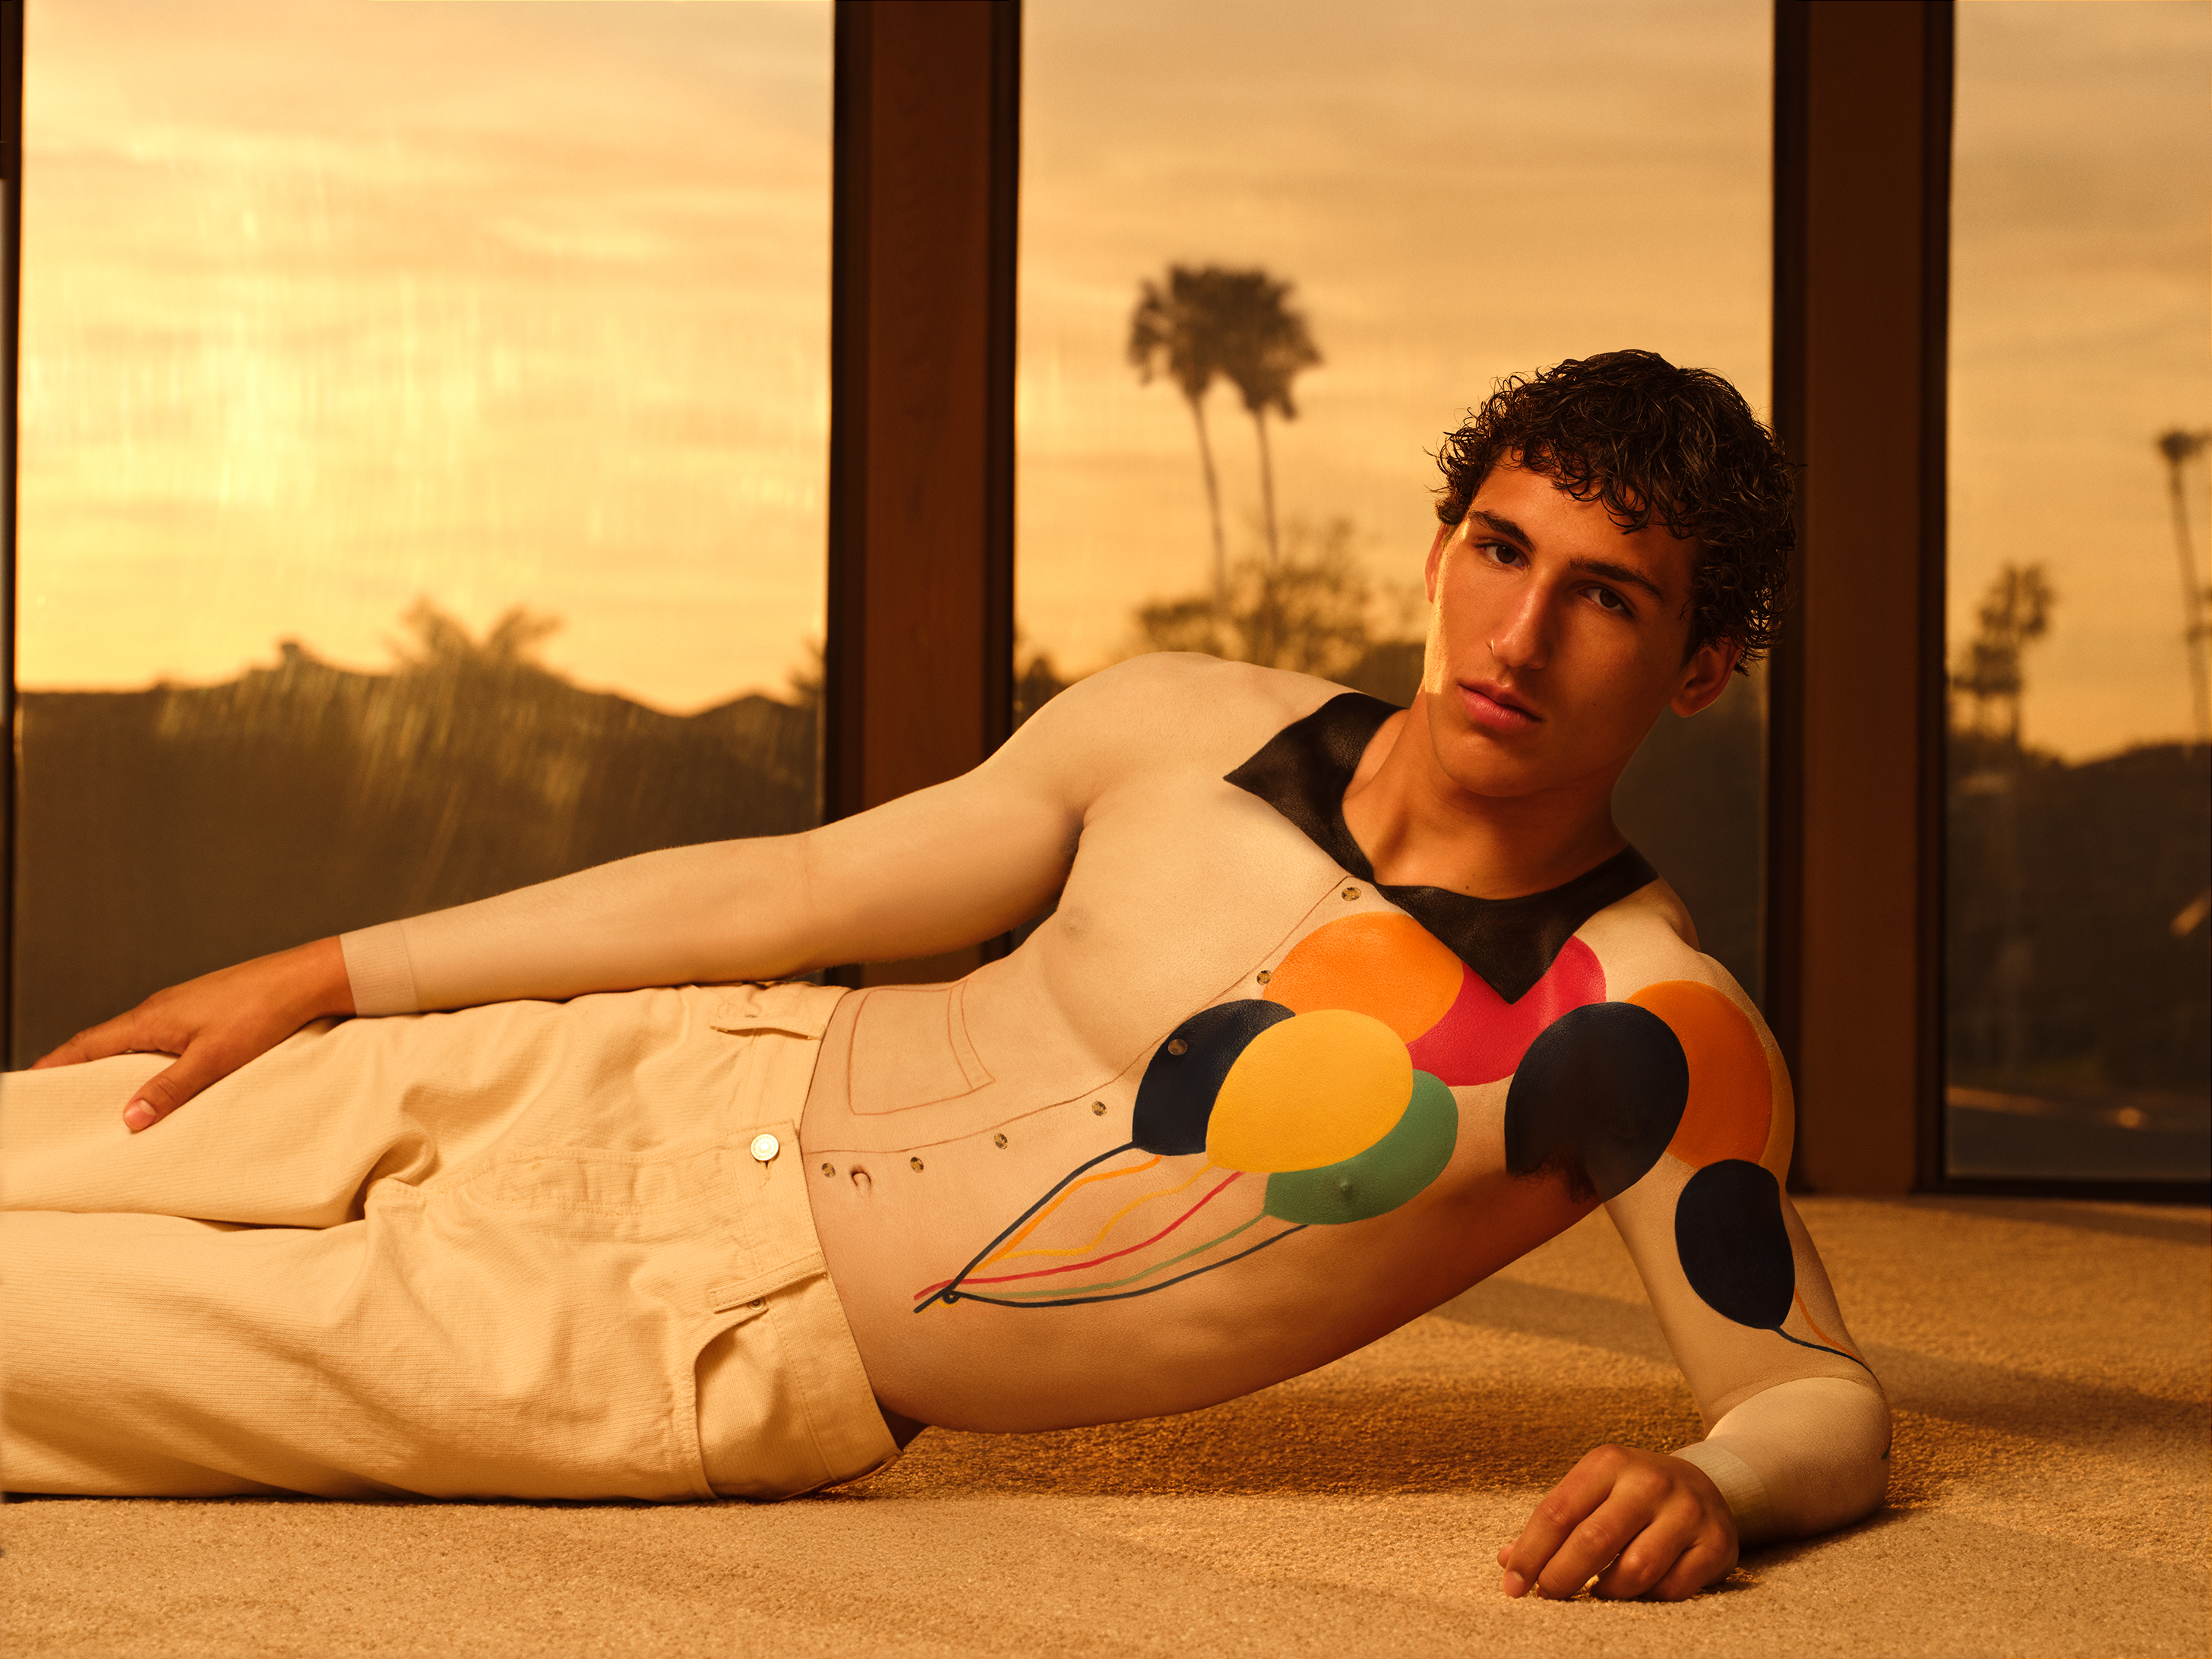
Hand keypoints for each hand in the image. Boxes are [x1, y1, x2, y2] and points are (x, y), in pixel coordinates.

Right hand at [31, 937, 353, 1131]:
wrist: (306, 980)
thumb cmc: (264, 1013)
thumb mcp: (214, 1060)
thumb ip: (170, 1089)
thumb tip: (127, 1117)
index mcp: (151, 1019)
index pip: (87, 1044)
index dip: (56, 1065)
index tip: (31, 1084)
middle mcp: (159, 1008)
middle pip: (104, 1041)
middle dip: (77, 1068)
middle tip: (59, 1098)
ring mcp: (182, 1006)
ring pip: (134, 1038)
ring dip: (114, 1063)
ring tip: (103, 1094)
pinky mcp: (205, 1009)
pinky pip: (161, 1035)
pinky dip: (146, 1056)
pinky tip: (157, 1073)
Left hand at [1497, 1444, 1737, 1601]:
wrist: (1706, 1484)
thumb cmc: (1631, 1494)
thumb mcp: (1592, 1491)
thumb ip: (1553, 1524)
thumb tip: (1506, 1561)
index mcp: (1609, 1462)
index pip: (1557, 1513)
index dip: (1529, 1554)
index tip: (1512, 1586)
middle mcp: (1649, 1481)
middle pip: (1593, 1542)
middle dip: (1561, 1578)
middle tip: (1548, 1597)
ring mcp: (1687, 1512)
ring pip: (1634, 1571)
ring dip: (1606, 1592)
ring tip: (1596, 1590)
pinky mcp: (1716, 1544)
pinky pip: (1672, 1589)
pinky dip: (1646, 1599)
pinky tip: (1636, 1591)